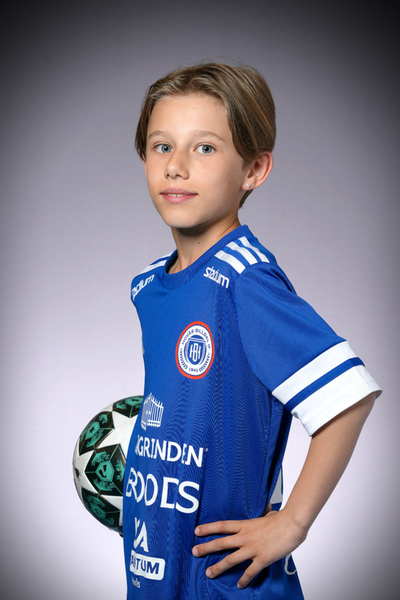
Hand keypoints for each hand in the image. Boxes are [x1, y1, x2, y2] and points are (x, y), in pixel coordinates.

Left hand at [192, 508, 306, 588]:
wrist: (292, 523)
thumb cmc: (282, 518)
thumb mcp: (268, 514)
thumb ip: (263, 515)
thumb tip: (267, 510)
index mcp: (245, 525)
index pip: (222, 526)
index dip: (208, 528)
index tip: (196, 531)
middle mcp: (245, 537)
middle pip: (221, 542)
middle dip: (206, 548)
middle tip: (194, 552)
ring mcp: (253, 548)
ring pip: (231, 559)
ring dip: (218, 567)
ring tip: (208, 573)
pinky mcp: (262, 558)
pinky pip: (250, 571)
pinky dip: (244, 579)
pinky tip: (239, 585)